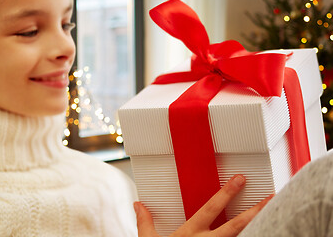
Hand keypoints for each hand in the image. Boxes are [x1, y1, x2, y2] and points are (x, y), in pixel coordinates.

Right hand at [134, 174, 272, 236]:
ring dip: (257, 229)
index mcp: (191, 233)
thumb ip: (145, 221)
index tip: (240, 180)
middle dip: (253, 211)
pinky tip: (264, 235)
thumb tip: (138, 205)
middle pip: (234, 225)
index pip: (211, 208)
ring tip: (274, 219)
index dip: (227, 193)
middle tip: (269, 198)